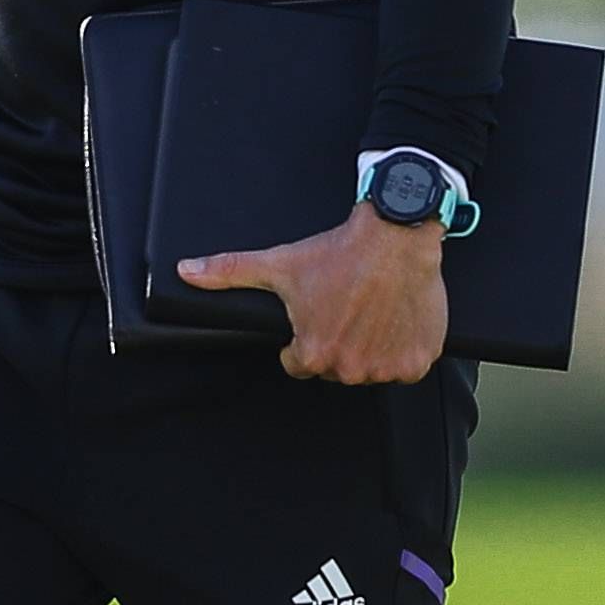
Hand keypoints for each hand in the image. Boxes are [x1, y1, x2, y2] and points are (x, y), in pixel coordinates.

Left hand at [176, 203, 448, 385]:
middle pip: (335, 367)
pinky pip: (404, 366)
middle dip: (337, 342)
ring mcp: (387, 368)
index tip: (318, 311)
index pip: (299, 363)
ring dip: (369, 346)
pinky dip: (401, 347)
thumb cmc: (337, 252)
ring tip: (369, 308)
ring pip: (370, 368)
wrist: (396, 235)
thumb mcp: (279, 263)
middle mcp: (351, 369)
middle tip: (344, 306)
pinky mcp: (418, 362)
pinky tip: (393, 317)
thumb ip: (229, 272)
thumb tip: (186, 272)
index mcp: (314, 355)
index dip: (304, 337)